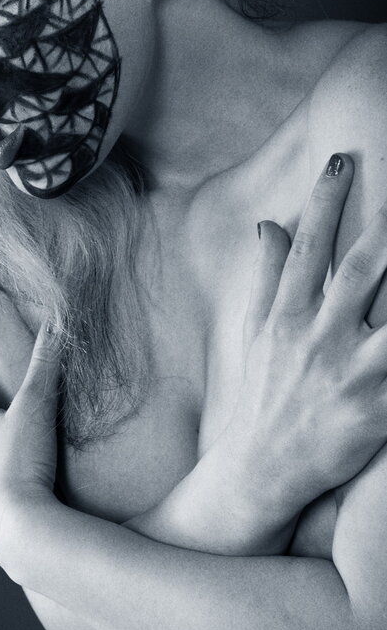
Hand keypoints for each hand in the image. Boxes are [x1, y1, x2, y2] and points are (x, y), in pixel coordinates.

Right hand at [229, 153, 386, 514]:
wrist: (260, 470)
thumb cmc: (262, 394)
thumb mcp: (255, 332)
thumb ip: (266, 276)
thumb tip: (269, 224)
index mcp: (286, 316)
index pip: (307, 246)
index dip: (324, 201)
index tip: (341, 159)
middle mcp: (316, 339)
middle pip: (356, 271)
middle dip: (382, 227)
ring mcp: (347, 376)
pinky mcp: (375, 414)